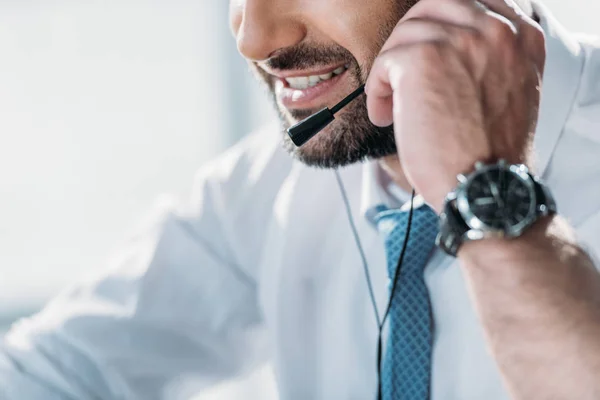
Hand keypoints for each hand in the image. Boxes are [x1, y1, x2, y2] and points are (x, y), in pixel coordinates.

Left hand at [365, 0, 544, 211]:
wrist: (483, 186)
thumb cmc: (490, 152)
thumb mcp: (511, 91)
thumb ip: (489, 59)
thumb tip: (446, 47)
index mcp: (520, 36)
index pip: (470, 4)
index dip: (440, 26)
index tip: (425, 52)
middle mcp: (494, 31)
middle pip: (433, 8)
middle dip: (411, 43)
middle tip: (402, 76)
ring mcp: (458, 41)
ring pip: (406, 34)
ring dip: (393, 70)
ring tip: (395, 105)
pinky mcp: (421, 59)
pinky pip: (384, 61)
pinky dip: (378, 90)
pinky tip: (387, 115)